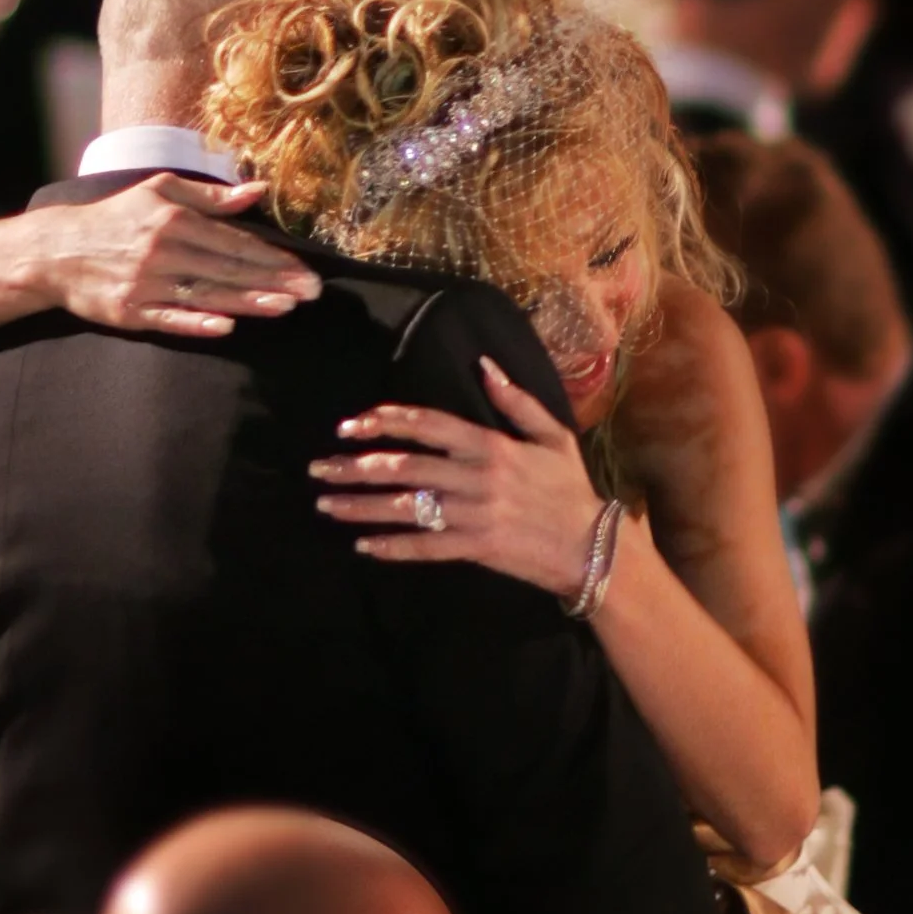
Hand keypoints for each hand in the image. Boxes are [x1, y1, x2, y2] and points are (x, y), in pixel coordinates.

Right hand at [36, 172, 319, 336]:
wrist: (56, 251)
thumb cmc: (115, 218)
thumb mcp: (159, 192)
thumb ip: (211, 197)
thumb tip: (258, 191)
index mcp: (174, 220)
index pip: (234, 242)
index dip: (273, 257)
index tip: (306, 270)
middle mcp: (163, 250)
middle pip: (228, 269)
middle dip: (274, 281)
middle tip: (312, 293)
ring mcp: (146, 283)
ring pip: (207, 294)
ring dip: (248, 302)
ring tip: (285, 307)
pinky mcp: (130, 311)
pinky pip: (170, 318)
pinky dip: (197, 321)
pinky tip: (226, 325)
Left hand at [311, 356, 602, 597]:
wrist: (593, 547)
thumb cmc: (570, 489)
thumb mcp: (553, 435)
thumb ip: (516, 401)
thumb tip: (484, 365)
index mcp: (492, 445)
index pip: (429, 425)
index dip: (386, 421)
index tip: (351, 425)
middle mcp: (477, 477)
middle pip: (406, 467)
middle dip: (357, 466)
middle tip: (319, 468)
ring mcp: (475, 514)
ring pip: (408, 507)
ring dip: (362, 507)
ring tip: (327, 505)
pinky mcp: (477, 547)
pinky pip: (427, 547)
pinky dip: (394, 547)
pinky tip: (364, 547)